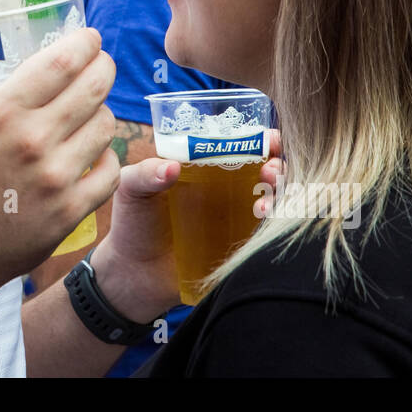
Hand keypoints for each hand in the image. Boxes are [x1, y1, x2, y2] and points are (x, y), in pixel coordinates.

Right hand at [0, 27, 118, 301]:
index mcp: (0, 113)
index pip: (62, 61)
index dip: (84, 43)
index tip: (89, 38)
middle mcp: (33, 141)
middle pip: (93, 87)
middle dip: (103, 67)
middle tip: (100, 64)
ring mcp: (56, 178)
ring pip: (105, 126)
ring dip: (102, 111)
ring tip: (91, 111)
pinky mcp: (70, 211)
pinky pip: (109, 172)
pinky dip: (106, 158)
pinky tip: (94, 154)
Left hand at [91, 128, 283, 320]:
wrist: (133, 274)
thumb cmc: (132, 224)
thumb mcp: (131, 190)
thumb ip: (144, 174)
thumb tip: (170, 168)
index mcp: (204, 168)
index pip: (239, 145)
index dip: (260, 139)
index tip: (270, 138)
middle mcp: (226, 190)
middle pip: (265, 169)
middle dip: (277, 164)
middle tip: (270, 167)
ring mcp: (235, 218)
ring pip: (272, 198)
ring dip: (280, 190)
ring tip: (267, 194)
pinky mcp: (239, 247)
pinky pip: (266, 231)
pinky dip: (274, 219)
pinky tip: (265, 214)